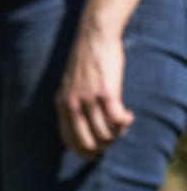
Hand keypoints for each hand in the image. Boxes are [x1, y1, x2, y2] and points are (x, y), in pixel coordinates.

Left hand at [57, 25, 134, 158]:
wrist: (93, 36)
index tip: (93, 154)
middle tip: (112, 140)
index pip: (67, 140)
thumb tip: (82, 123)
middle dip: (101, 147)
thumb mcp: (69, 85)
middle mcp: (73, 106)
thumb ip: (72, 103)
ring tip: (123, 126)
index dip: (81, 151)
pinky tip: (128, 116)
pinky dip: (124, 123)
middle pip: (86, 142)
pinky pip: (116, 120)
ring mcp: (89, 100)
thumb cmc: (85, 60)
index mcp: (61, 105)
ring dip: (116, 135)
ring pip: (104, 133)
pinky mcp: (106, 93)